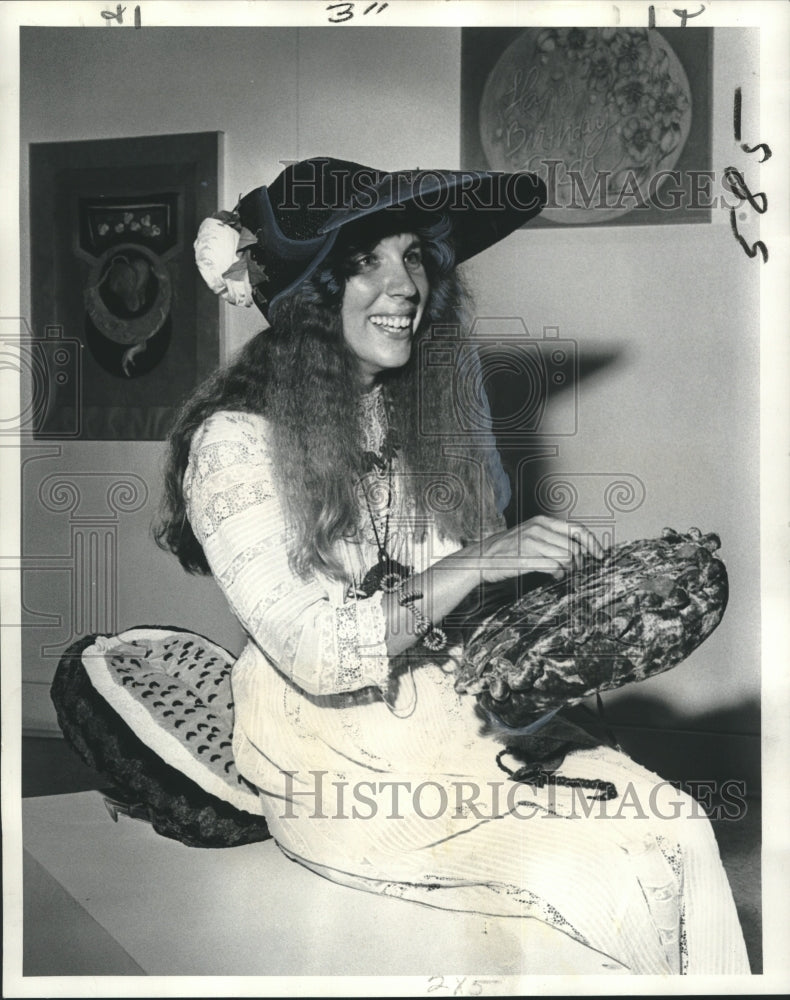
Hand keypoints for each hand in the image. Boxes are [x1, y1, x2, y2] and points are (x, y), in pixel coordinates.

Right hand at [474, 515, 604, 583]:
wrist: (480, 558)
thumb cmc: (506, 549)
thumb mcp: (529, 534)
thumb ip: (551, 538)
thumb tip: (578, 549)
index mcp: (541, 521)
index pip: (577, 529)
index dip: (593, 543)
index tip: (600, 555)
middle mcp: (538, 529)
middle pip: (574, 546)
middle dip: (581, 561)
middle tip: (578, 570)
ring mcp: (532, 543)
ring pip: (567, 557)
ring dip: (570, 569)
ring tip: (564, 573)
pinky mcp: (526, 558)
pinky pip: (555, 567)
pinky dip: (559, 575)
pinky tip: (555, 576)